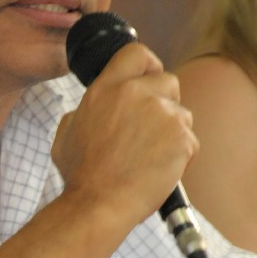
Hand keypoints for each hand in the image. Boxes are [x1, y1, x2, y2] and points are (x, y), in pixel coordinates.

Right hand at [52, 42, 197, 225]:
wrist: (98, 203)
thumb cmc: (80, 175)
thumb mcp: (66, 132)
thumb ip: (84, 111)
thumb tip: (94, 109)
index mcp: (106, 89)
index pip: (136, 53)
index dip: (148, 64)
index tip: (150, 76)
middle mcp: (135, 94)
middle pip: (168, 81)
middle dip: (165, 102)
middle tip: (152, 129)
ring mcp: (161, 114)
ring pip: (182, 114)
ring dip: (172, 132)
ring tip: (151, 157)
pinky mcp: (181, 137)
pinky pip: (190, 141)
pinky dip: (180, 156)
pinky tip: (160, 170)